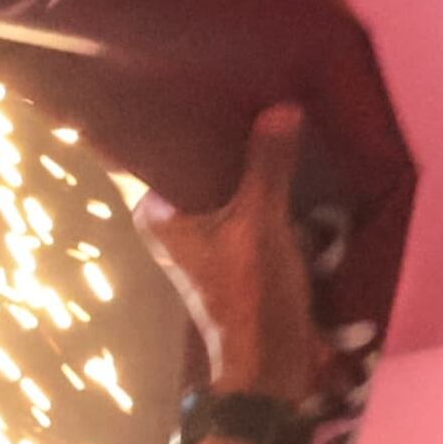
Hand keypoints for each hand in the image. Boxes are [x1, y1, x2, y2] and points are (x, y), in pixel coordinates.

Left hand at [135, 103, 322, 406]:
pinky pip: (248, 200)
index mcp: (157, 212)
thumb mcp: (261, 224)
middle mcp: (172, 221)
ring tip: (272, 107)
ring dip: (248, 157)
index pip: (152, 149)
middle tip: (249, 82)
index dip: (173, 115)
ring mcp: (204, 235)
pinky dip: (265, 184)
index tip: (194, 74)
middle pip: (195, 160)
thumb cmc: (250, 296)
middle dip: (221, 131)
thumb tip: (281, 107)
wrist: (271, 369)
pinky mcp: (235, 247)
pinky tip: (289, 153)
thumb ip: (269, 165)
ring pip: (225, 180)